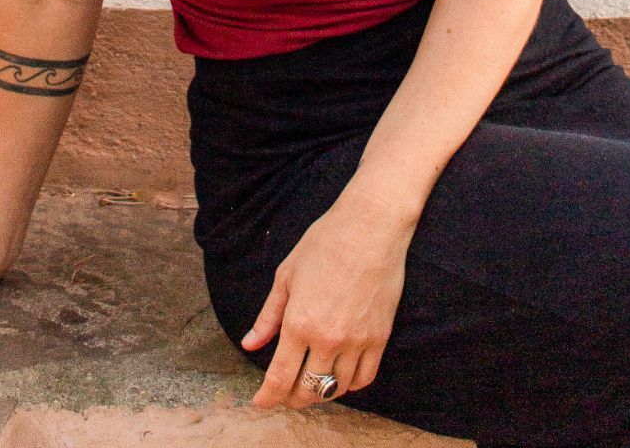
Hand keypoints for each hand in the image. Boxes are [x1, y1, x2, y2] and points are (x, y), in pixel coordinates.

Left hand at [240, 183, 414, 408]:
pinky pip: (364, 378)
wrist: (371, 226)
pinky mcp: (379, 337)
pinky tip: (339, 374)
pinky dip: (349, 384)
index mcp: (299, 322)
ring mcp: (356, 340)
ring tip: (310, 382)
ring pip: (335, 389)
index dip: (267, 397)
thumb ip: (268, 315)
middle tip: (283, 393)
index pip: (280, 378)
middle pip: (307, 391)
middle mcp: (327, 338)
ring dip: (319, 392)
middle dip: (290, 398)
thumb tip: (250, 343)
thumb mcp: (287, 274)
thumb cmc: (325, 242)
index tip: (260, 402)